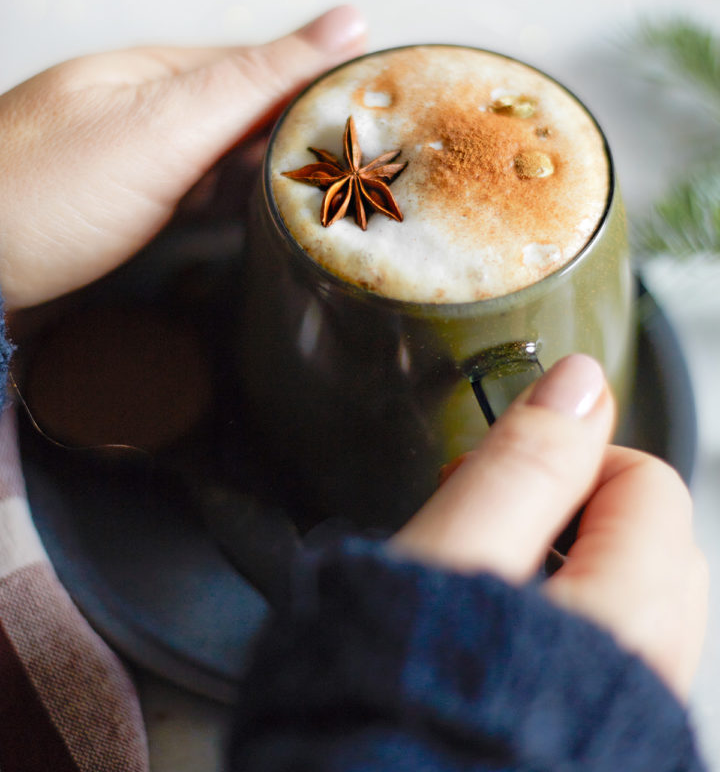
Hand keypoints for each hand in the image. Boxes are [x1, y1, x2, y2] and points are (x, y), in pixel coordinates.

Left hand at [0, 7, 365, 309]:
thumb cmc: (44, 195)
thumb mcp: (166, 126)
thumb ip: (256, 77)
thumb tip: (345, 21)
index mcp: (159, 71)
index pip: (269, 64)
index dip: (328, 86)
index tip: (387, 117)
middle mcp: (148, 109)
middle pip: (250, 112)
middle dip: (306, 136)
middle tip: (373, 172)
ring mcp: (134, 161)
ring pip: (228, 158)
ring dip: (275, 174)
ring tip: (337, 197)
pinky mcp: (125, 211)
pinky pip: (198, 198)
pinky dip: (235, 206)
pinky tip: (261, 219)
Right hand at [392, 354, 707, 699]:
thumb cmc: (401, 712)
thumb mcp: (448, 566)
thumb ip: (523, 467)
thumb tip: (579, 382)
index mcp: (628, 616)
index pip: (647, 482)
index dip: (566, 462)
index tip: (490, 479)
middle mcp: (656, 676)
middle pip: (656, 543)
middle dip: (575, 516)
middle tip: (485, 529)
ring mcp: (638, 720)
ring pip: (639, 604)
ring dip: (572, 572)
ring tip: (484, 592)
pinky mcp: (613, 750)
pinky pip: (617, 662)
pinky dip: (570, 632)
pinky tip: (498, 655)